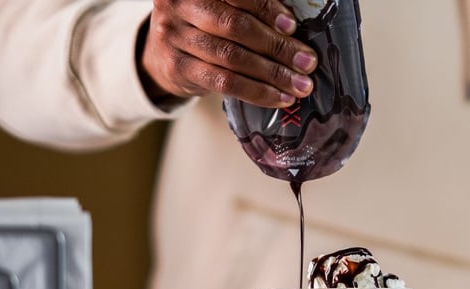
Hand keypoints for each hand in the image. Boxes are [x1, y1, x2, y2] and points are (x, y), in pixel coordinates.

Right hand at [139, 0, 317, 107]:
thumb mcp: (220, 5)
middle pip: (235, 26)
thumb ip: (248, 9)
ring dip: (272, 73)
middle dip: (277, 46)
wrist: (162, 53)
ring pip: (231, 57)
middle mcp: (178, 3)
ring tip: (299, 84)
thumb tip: (295, 27)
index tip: (292, 26)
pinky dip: (256, 91)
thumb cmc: (204, 24)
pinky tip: (279, 97)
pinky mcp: (177, 67)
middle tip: (307, 62)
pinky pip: (224, 82)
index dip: (266, 8)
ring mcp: (173, 36)